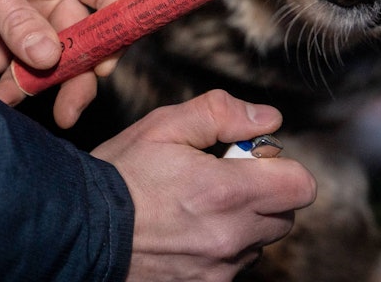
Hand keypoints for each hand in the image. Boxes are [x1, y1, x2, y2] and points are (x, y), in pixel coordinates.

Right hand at [92, 90, 317, 280]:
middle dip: (262, 194)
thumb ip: (221, 114)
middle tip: (219, 179)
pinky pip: (231, 267)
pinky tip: (184, 233)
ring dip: (241, 223)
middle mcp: (230, 237)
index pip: (301, 187)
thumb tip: (269, 119)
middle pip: (284, 216)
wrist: (79, 230)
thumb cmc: (121, 174)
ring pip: (258, 243)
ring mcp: (218, 270)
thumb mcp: (164, 126)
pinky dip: (219, 249)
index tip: (249, 158)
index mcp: (227, 192)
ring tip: (195, 207)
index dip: (281, 167)